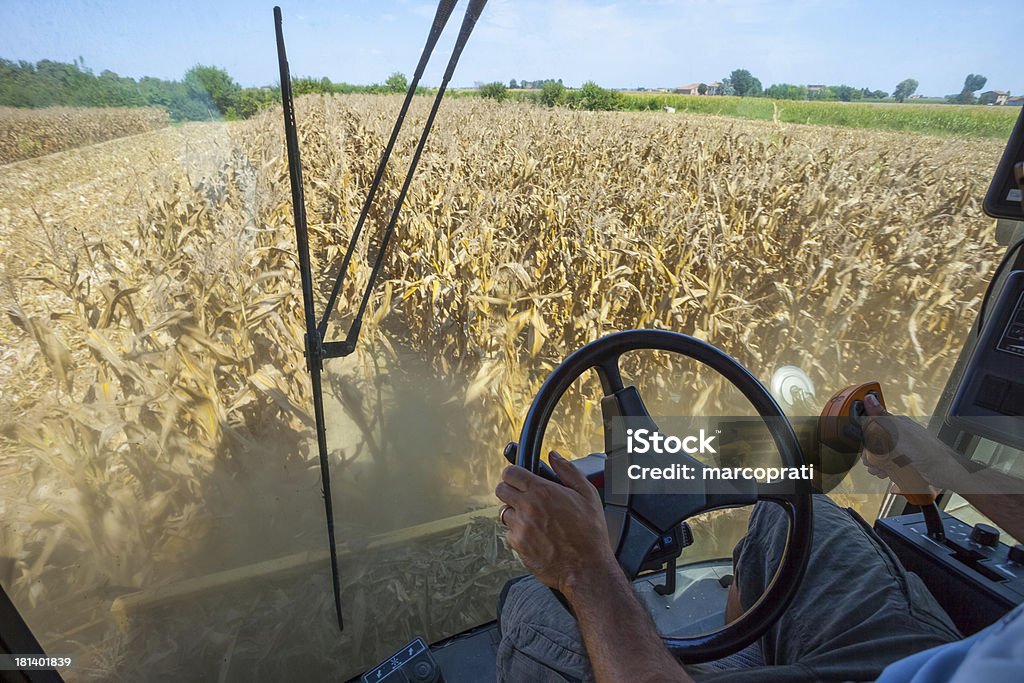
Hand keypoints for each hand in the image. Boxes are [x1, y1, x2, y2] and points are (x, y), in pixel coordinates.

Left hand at [495, 451, 618, 596]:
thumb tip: (554, 456)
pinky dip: (518, 532)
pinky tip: (535, 535)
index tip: (520, 477)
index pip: (511, 472)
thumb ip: (568, 471)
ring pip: (504, 512)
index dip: (515, 473)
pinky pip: (509, 533)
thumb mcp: (588, 495)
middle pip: (501, 490)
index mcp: (542, 491)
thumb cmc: (590, 534)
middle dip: (510, 490)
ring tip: (533, 518)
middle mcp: (526, 508)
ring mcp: (520, 528)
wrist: (586, 568)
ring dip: (514, 513)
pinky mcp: (518, 546)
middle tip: (523, 496)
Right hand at [859, 394, 957, 490]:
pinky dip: (884, 470)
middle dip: (870, 454)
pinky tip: (885, 473)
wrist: (946, 473)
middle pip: (874, 443)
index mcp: (897, 424)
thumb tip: (869, 399)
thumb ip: (882, 417)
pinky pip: (889, 464)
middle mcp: (899, 436)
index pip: (872, 425)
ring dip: (875, 464)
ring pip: (880, 455)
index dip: (866, 436)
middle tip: (873, 462)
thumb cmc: (928, 451)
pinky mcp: (905, 462)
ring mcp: (902, 449)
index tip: (865, 446)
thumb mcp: (900, 432)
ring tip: (878, 470)